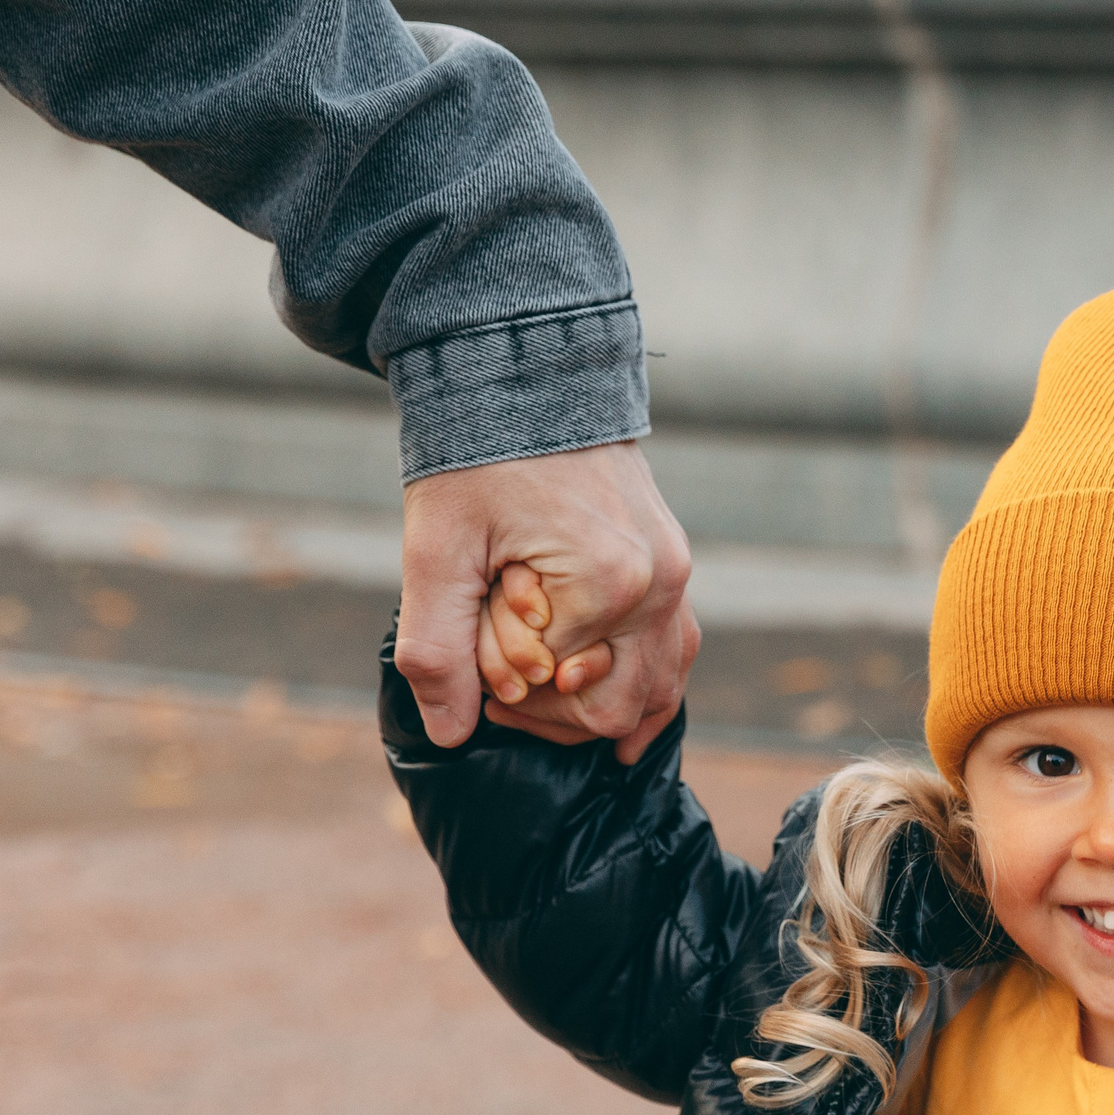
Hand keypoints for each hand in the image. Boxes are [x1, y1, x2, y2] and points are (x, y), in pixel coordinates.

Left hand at [398, 441, 695, 762]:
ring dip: (602, 704)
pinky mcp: (676, 565)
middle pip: (621, 709)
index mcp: (607, 587)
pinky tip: (619, 710)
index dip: (506, 694)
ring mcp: (677, 576)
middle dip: (556, 712)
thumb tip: (451, 735)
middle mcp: (659, 586)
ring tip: (548, 698)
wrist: (524, 378)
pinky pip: (678, 649)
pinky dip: (646, 682)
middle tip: (501, 685)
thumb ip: (438, 649)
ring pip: (660, 688)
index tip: (470, 655)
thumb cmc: (474, 459)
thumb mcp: (436, 552)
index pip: (561, 697)